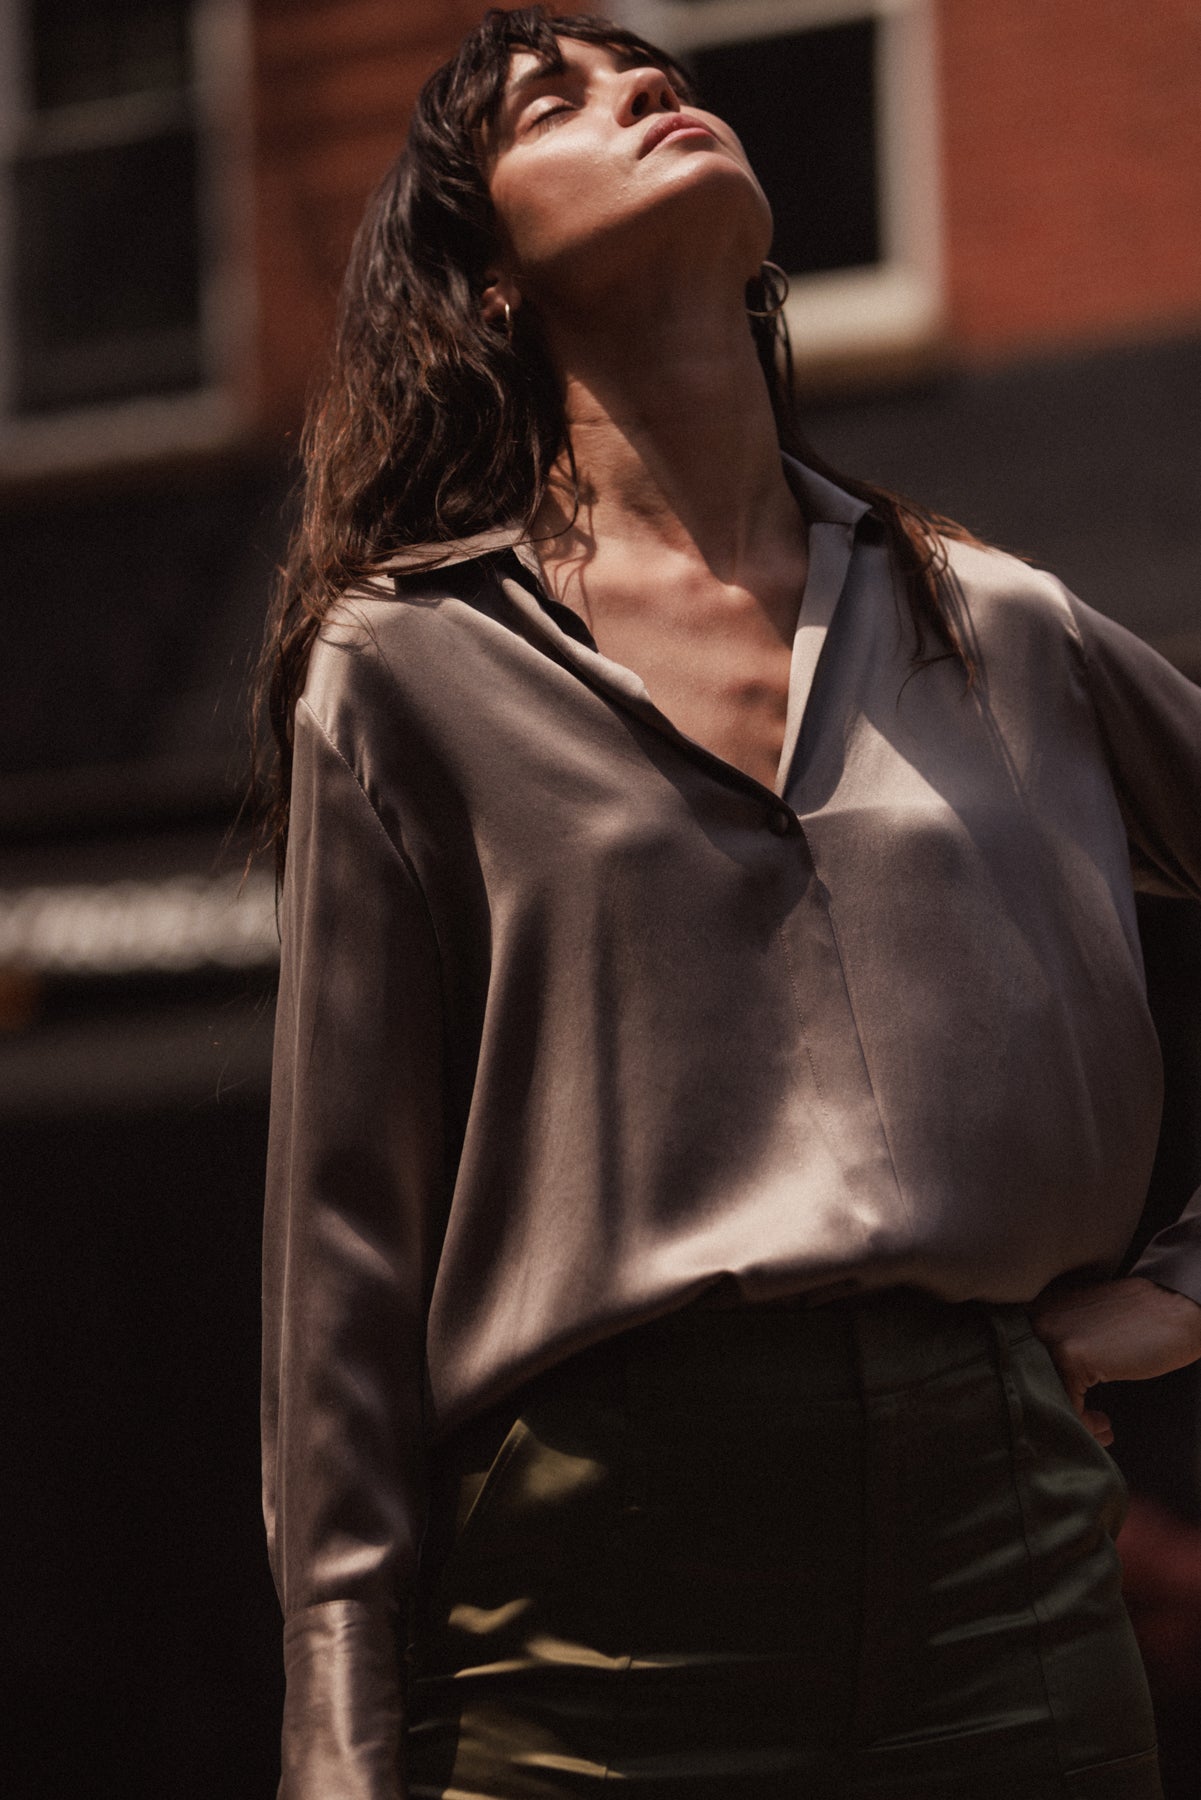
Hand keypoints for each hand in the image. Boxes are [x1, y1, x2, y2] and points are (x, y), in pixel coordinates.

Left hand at [1028, 1276, 1200, 1445]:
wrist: (1178, 1308)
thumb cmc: (1142, 1321)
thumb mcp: (1088, 1325)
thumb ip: (1063, 1342)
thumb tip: (1048, 1380)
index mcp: (1041, 1308)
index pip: (1024, 1361)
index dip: (1046, 1391)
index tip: (1071, 1405)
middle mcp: (1039, 1317)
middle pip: (1030, 1379)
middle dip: (1058, 1407)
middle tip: (1087, 1423)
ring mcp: (1052, 1334)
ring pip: (1045, 1394)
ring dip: (1074, 1419)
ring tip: (1100, 1427)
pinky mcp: (1072, 1355)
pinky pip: (1067, 1404)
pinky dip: (1085, 1423)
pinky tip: (1104, 1425)